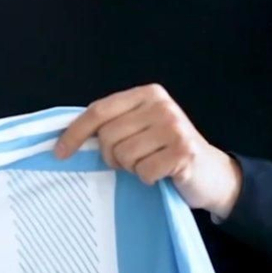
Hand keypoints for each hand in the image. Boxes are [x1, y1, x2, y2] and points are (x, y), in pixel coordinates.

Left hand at [54, 84, 242, 218]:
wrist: (211, 174)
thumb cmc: (166, 152)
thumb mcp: (140, 128)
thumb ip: (113, 124)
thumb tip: (66, 137)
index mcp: (147, 94)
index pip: (98, 111)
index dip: (75, 133)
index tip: (60, 152)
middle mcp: (161, 105)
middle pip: (107, 136)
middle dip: (112, 156)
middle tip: (131, 160)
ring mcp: (174, 127)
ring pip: (123, 155)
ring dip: (132, 168)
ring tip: (149, 164)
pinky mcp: (183, 151)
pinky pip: (143, 171)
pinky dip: (148, 178)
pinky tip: (162, 173)